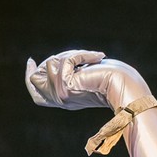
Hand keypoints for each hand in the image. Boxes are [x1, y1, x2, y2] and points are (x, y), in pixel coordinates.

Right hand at [24, 50, 147, 113]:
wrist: (126, 85)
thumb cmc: (113, 78)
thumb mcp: (84, 75)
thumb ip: (66, 73)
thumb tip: (49, 64)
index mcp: (65, 101)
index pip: (37, 95)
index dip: (30, 77)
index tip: (30, 62)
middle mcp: (61, 101)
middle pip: (36, 78)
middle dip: (53, 60)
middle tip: (74, 56)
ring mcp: (61, 96)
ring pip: (49, 64)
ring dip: (71, 55)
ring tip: (91, 59)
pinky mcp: (65, 87)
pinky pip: (64, 61)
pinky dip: (81, 54)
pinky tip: (97, 57)